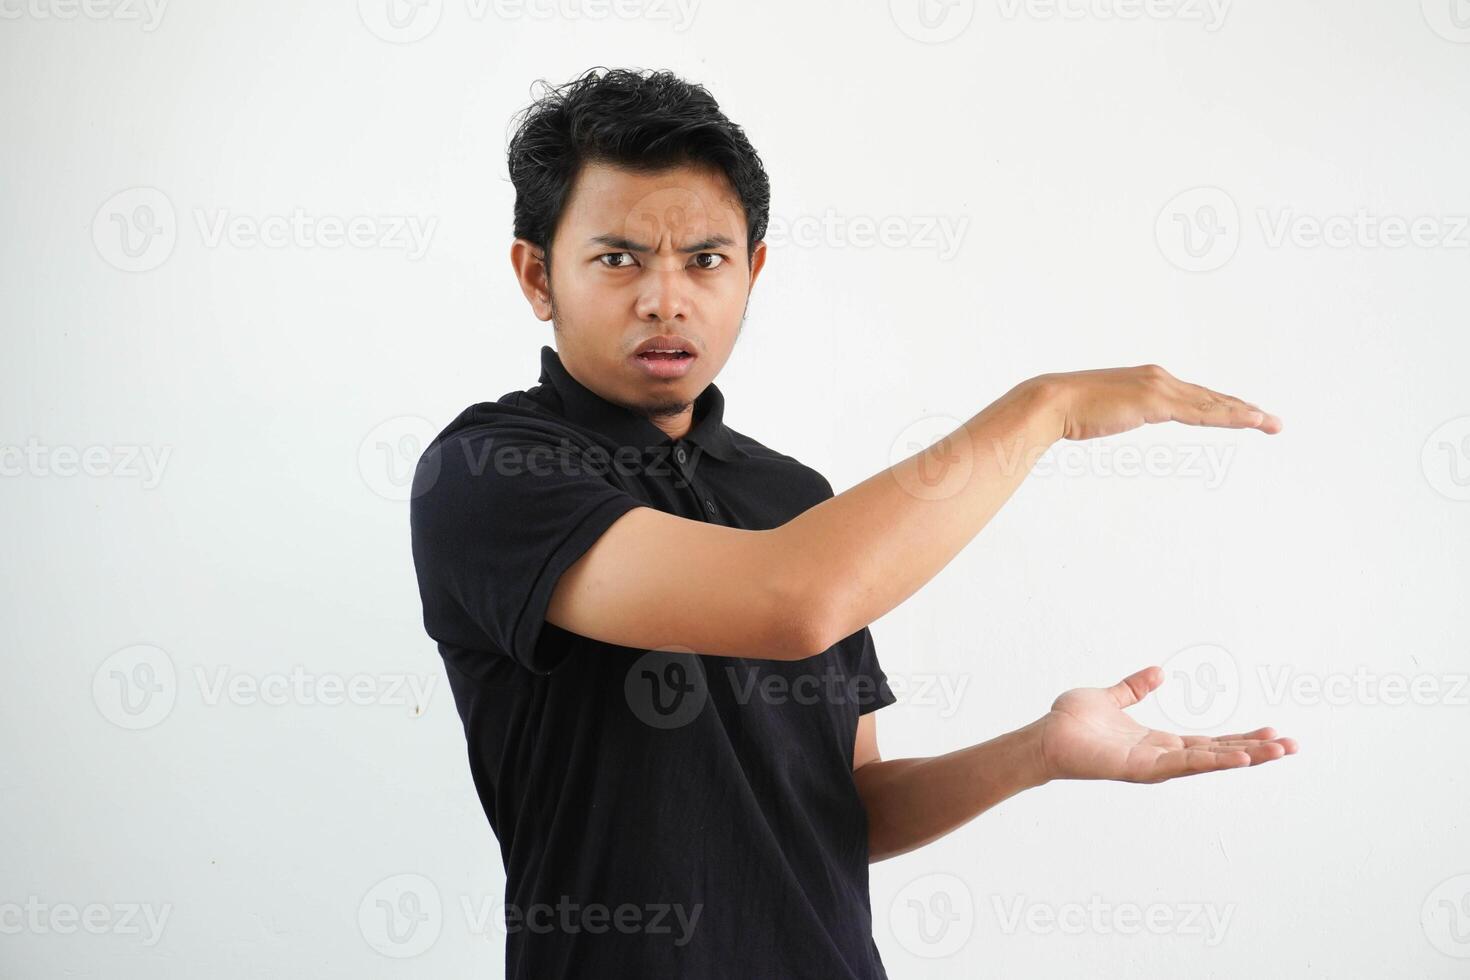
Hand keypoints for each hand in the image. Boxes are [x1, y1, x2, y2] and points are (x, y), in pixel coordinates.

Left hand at [1024, 665, 1297, 783]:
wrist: (1044, 737)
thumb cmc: (1071, 722)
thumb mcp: (1111, 698)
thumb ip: (1135, 687)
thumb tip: (1159, 671)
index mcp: (1158, 742)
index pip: (1209, 742)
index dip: (1240, 739)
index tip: (1272, 733)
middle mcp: (1161, 757)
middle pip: (1218, 754)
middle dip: (1256, 751)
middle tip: (1293, 746)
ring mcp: (1153, 766)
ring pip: (1208, 762)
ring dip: (1244, 756)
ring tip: (1279, 751)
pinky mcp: (1140, 769)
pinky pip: (1182, 765)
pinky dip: (1211, 761)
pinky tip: (1238, 758)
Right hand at [1030, 364, 1282, 440]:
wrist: (1052, 403)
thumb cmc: (1069, 412)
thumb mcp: (1101, 414)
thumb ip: (1115, 412)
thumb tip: (1112, 418)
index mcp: (1148, 381)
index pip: (1194, 396)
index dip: (1221, 406)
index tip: (1243, 414)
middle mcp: (1159, 378)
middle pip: (1210, 398)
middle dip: (1243, 410)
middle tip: (1271, 421)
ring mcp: (1159, 388)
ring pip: (1212, 404)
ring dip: (1245, 414)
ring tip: (1271, 424)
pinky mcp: (1157, 401)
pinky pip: (1202, 412)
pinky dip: (1231, 416)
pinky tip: (1252, 421)